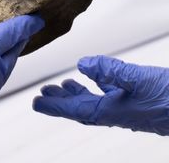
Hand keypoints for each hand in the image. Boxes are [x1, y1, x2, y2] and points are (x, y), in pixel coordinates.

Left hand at [33, 55, 168, 135]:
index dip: (55, 106)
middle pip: (81, 107)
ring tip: (62, 85)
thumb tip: (81, 64)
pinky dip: (99, 82)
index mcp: (113, 111)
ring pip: (95, 99)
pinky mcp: (138, 97)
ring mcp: (127, 105)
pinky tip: (94, 74)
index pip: (76, 110)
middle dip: (61, 100)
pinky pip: (111, 91)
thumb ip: (109, 71)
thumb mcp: (139, 80)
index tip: (36, 103)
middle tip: (43, 94)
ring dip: (77, 92)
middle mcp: (117, 111)